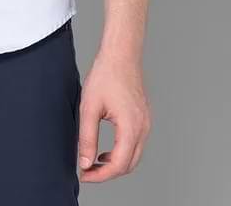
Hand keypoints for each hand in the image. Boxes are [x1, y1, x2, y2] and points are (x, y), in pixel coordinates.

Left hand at [77, 53, 151, 181]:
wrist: (121, 55)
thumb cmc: (106, 75)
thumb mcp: (89, 108)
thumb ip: (87, 138)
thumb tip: (85, 162)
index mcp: (131, 127)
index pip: (118, 165)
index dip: (100, 175)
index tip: (85, 175)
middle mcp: (143, 128)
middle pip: (128, 164)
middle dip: (107, 172)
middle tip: (87, 171)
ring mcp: (146, 123)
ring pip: (133, 156)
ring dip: (115, 163)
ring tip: (94, 162)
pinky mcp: (143, 118)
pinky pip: (135, 144)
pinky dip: (121, 152)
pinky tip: (106, 149)